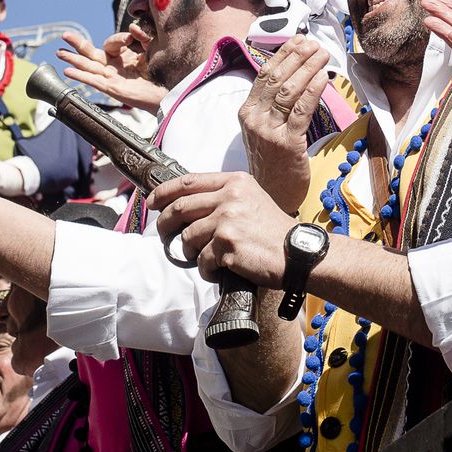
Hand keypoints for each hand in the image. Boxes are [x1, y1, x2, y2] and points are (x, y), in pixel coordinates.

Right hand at [56, 30, 165, 110]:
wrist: (168, 92)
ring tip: (59, 52)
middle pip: (92, 53)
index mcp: (123, 56)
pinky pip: (93, 81)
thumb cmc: (161, 72)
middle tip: (64, 35)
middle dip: (78, 44)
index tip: (131, 38)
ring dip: (73, 59)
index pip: (111, 42)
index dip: (119, 38)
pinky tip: (68, 71)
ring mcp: (112, 77)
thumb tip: (132, 28)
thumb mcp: (152, 48)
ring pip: (88, 66)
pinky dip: (80, 76)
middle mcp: (114, 66)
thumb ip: (142, 36)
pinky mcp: (112, 88)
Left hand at [146, 172, 293, 287]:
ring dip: (189, 251)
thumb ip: (225, 197)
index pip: (189, 181)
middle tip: (162, 233)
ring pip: (188, 237)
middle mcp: (230, 197)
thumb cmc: (275, 231)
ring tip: (203, 257)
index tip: (152, 201)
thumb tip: (189, 207)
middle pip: (180, 207)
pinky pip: (202, 260)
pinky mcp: (227, 245)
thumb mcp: (253, 200)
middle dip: (164, 223)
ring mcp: (227, 220)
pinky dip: (206, 270)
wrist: (298, 253)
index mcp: (235, 182)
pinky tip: (218, 270)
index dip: (164, 192)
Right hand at [238, 36, 328, 213]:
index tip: (300, 40)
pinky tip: (324, 77)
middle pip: (277, 78)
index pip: (265, 74)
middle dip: (298, 57)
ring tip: (323, 55)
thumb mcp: (264, 129)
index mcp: (247, 112)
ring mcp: (268, 131)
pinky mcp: (287, 143)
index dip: (283, 54)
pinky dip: (313, 90)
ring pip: (288, 91)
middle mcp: (254, 119)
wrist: (271, 196)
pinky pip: (300, 110)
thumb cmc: (273, 161)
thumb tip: (294, 73)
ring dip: (308, 68)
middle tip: (315, 44)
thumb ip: (273, 105)